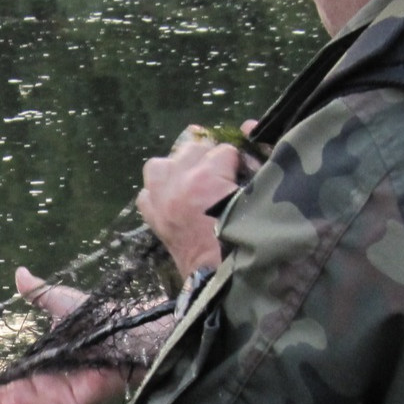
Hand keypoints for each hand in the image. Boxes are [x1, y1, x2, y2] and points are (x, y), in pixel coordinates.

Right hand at [0, 268, 128, 403]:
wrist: (129, 327)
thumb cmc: (100, 315)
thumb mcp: (60, 302)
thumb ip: (39, 295)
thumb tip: (19, 273)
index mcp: (49, 365)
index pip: (20, 380)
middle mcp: (56, 383)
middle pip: (21, 397)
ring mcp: (66, 394)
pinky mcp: (78, 401)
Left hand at [139, 125, 243, 278]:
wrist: (223, 277)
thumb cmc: (247, 238)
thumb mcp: (255, 197)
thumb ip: (256, 163)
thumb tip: (251, 125)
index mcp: (208, 175)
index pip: (226, 150)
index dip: (238, 162)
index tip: (244, 175)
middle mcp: (179, 180)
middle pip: (193, 149)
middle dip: (210, 160)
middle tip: (223, 178)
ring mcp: (161, 199)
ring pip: (162, 164)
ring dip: (179, 169)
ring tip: (194, 182)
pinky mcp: (153, 217)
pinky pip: (146, 193)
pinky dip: (158, 193)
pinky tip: (174, 201)